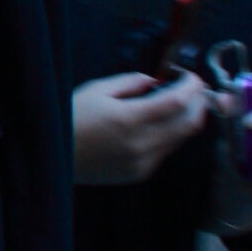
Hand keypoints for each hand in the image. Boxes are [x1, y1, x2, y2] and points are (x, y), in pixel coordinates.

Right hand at [69, 71, 213, 185]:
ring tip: (178, 104)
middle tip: (195, 90)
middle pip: (190, 123)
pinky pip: (165, 151)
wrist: (51, 158)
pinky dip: (170, 134)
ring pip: (181, 139)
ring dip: (186, 119)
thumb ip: (131, 82)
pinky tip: (157, 124)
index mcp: (129, 119)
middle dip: (200, 103)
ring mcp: (144, 162)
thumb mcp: (97, 90)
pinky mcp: (140, 174)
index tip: (191, 76)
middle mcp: (142, 144)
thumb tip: (155, 82)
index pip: (178, 102)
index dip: (192, 87)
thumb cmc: (70, 119)